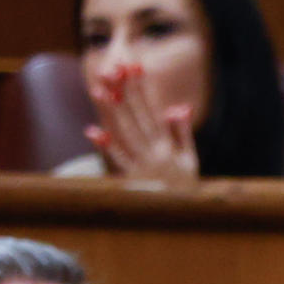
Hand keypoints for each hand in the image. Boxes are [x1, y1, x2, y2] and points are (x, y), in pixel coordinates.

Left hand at [86, 64, 198, 185]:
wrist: (184, 217)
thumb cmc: (184, 187)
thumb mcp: (189, 158)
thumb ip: (182, 132)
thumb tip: (176, 107)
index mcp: (167, 144)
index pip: (152, 109)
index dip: (142, 88)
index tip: (133, 66)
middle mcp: (156, 152)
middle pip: (137, 116)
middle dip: (124, 92)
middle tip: (111, 69)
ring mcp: (144, 165)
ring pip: (127, 133)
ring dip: (113, 112)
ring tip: (100, 91)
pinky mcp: (134, 180)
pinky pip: (120, 161)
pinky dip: (108, 147)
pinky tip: (94, 132)